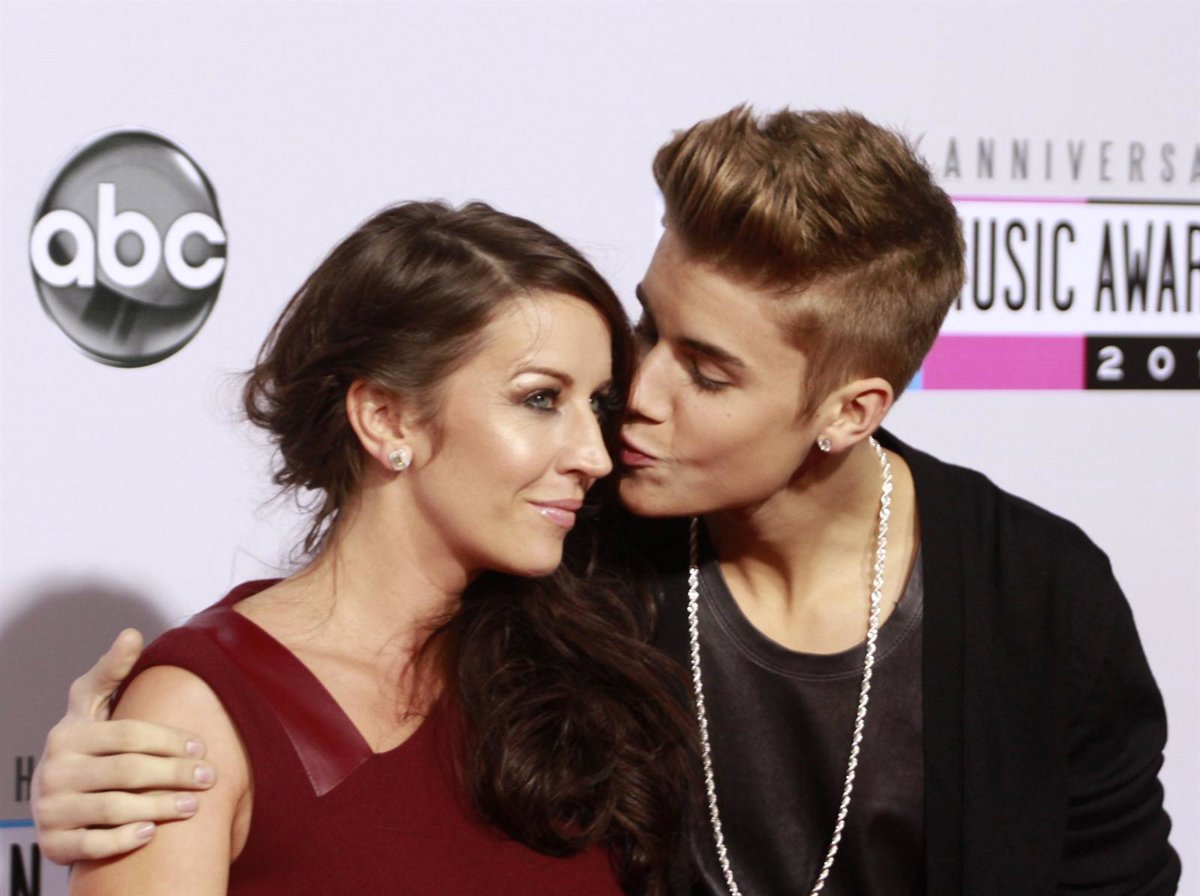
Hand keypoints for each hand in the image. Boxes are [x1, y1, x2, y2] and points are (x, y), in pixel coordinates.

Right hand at [32, 629, 216, 863]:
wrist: (53, 797)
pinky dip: (122, 839)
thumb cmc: (86, 745)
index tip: (201, 745)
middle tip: (209, 776)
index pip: (128, 733)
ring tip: (194, 805)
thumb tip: (132, 632)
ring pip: (113, 808)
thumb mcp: (91, 706)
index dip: (168, 740)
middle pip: (127, 770)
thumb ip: (111, 672)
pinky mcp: (53, 842)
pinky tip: (150, 832)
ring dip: (159, 806)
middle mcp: (55, 769)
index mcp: (69, 732)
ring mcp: (51, 807)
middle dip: (174, 773)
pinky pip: (91, 844)